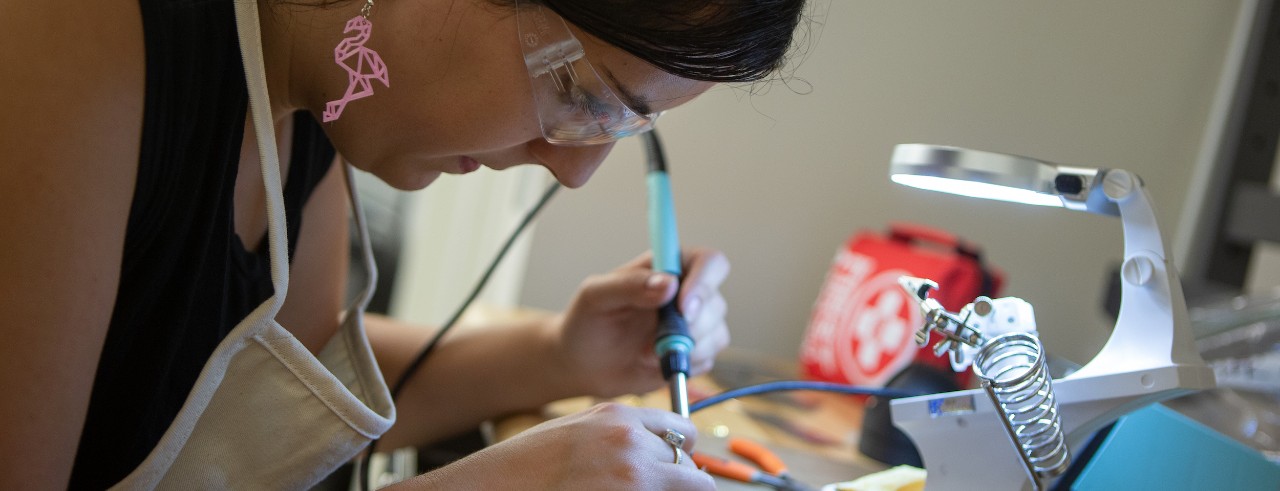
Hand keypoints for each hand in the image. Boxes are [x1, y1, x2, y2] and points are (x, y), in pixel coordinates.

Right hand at [432, 403, 711, 489]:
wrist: (487, 489)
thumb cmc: (523, 469)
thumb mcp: (576, 433)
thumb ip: (619, 435)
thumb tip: (662, 451)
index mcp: (618, 418)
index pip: (683, 431)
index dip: (680, 455)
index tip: (671, 470)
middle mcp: (632, 445)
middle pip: (692, 470)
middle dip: (680, 484)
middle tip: (652, 489)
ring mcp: (633, 480)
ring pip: (692, 490)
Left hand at [553, 247, 730, 397]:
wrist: (582, 363)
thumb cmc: (586, 321)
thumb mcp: (596, 296)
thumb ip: (629, 285)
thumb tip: (670, 284)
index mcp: (668, 266)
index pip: (709, 262)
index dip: (704, 282)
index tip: (682, 307)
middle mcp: (688, 291)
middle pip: (716, 303)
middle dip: (690, 327)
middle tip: (654, 342)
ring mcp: (695, 323)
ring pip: (716, 334)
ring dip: (684, 349)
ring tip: (646, 352)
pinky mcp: (694, 352)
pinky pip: (707, 359)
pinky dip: (683, 365)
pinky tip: (654, 362)